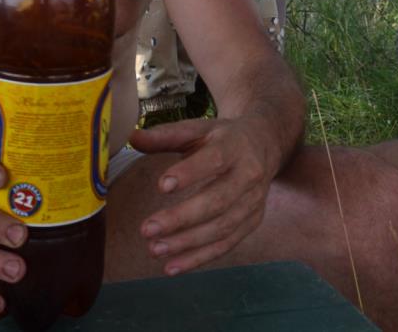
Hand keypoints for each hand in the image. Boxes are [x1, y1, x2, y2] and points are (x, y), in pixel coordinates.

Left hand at [128, 117, 279, 274]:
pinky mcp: (252, 222)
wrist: (265, 144)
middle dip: (181, 218)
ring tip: (154, 249)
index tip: (162, 186)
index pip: (214, 160)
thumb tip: (132, 136)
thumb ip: (165, 135)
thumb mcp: (198, 130)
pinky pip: (225, 244)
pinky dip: (199, 258)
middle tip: (147, 229)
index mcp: (235, 146)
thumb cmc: (223, 137)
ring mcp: (253, 202)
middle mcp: (249, 175)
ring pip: (221, 227)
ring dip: (187, 243)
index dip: (190, 173)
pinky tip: (172, 266)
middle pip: (217, 201)